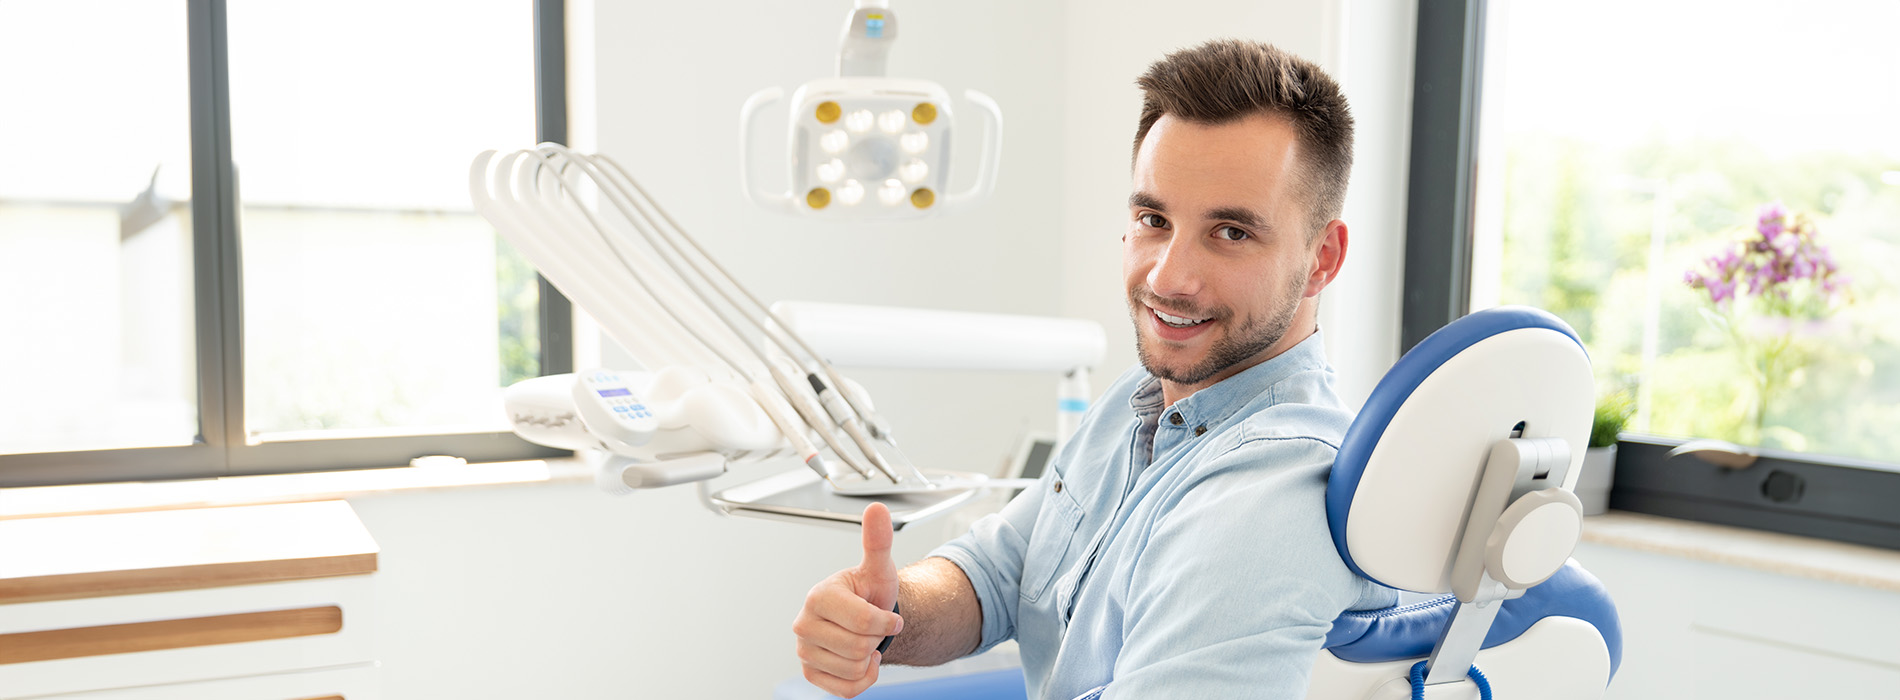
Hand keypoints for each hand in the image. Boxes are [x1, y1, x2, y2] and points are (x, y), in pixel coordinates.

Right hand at [793, 502, 904, 697]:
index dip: (887, 623)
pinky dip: (863, 678)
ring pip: (854, 669)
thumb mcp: (878, 568)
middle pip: (859, 648)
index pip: (864, 623)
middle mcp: (803, 623)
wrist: (864, 618)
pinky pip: (848, 690)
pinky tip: (858, 659)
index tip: (889, 614)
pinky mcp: (810, 673)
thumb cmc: (869, 593)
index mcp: (819, 596)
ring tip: (863, 639)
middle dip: (876, 640)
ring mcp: (804, 650)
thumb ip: (878, 541)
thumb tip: (877, 509)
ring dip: (869, 658)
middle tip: (871, 627)